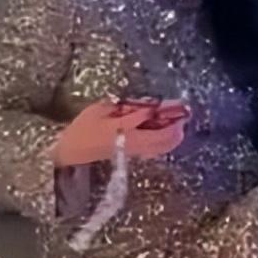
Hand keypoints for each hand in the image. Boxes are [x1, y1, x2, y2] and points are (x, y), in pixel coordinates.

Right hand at [53, 98, 188, 166]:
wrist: (73, 152)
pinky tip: (170, 138)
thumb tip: (140, 105)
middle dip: (174, 125)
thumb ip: (119, 107)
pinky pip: (153, 151)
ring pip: (159, 146)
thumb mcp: (97, 110)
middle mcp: (129, 141)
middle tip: (184, 114)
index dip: (159, 109)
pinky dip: (164, 145)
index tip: (170, 102)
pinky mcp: (132, 155)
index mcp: (119, 128)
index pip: (144, 117)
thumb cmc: (82, 128)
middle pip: (159, 136)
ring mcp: (132, 150)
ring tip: (181, 125)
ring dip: (173, 136)